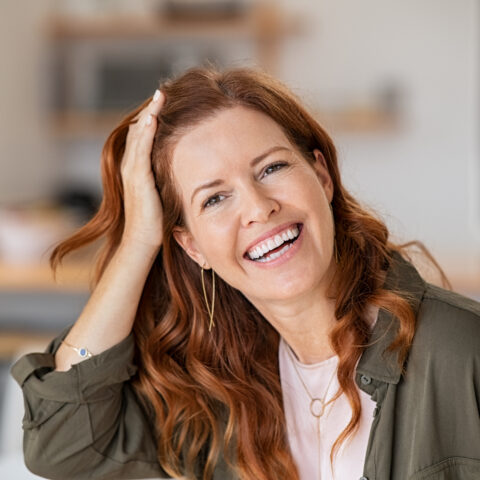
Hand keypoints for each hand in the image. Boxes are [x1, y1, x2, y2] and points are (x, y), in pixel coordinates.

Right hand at [120, 89, 164, 250]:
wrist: (142, 241)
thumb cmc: (155, 221)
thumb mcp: (161, 192)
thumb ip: (166, 178)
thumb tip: (183, 168)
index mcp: (136, 168)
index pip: (143, 135)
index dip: (152, 118)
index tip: (165, 103)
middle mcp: (130, 165)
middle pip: (139, 129)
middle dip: (151, 110)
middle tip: (163, 91)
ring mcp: (132, 171)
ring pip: (138, 134)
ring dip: (148, 114)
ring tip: (159, 95)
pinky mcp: (138, 178)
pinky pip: (141, 150)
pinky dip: (146, 132)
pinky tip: (152, 117)